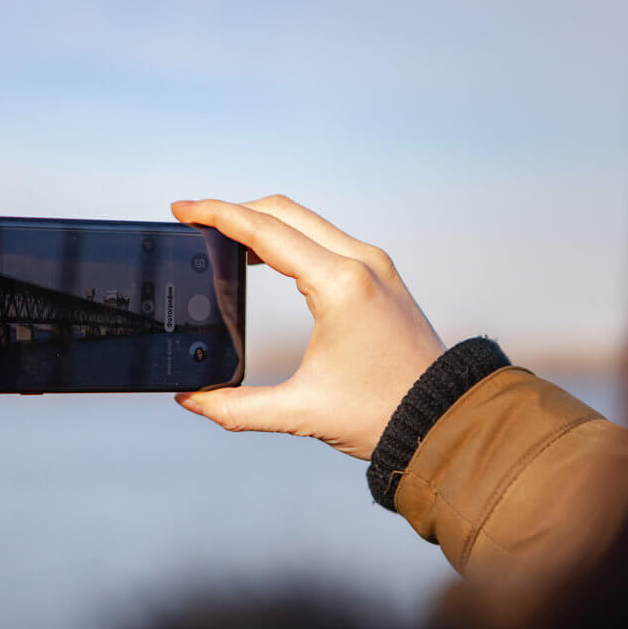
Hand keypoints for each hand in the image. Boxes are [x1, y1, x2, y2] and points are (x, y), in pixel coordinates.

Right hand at [171, 195, 444, 459]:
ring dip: (262, 221)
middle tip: (194, 221)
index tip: (181, 209)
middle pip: (283, 212)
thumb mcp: (302, 411)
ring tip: (222, 240)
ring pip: (306, 220)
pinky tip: (265, 257)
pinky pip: (324, 237)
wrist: (446, 420)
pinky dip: (288, 236)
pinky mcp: (381, 274)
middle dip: (233, 211)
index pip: (264, 231)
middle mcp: (360, 262)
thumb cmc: (383, 414)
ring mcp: (374, 264)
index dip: (216, 215)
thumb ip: (237, 408)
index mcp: (339, 285)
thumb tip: (192, 401)